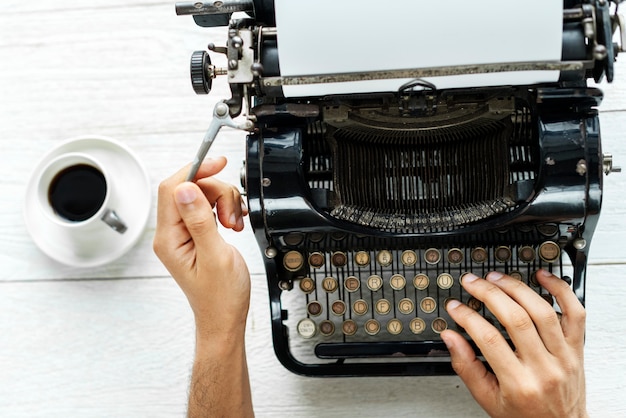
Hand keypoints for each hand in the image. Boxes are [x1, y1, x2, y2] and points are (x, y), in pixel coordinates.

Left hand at [153, 157, 249, 336]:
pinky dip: (224, 210)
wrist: (225, 318)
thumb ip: (199, 220)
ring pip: (202, 197)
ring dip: (224, 203)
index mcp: (170, 239)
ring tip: (234, 224)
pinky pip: (208, 209)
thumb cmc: (220, 297)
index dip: (194, 171)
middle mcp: (172, 234)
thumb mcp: (214, 256)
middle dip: (217, 193)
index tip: (217, 163)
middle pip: (190, 190)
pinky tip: (233, 224)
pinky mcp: (195, 235)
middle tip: (232, 213)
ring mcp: (183, 234)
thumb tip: (185, 189)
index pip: (173, 189)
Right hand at [441, 270, 586, 417]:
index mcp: (519, 384)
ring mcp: (564, 356)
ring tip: (496, 278)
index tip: (455, 307)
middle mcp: (544, 368)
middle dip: (489, 294)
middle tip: (472, 283)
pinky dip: (561, 290)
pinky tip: (543, 277)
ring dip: (516, 288)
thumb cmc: (524, 416)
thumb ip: (466, 367)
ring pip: (542, 311)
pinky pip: (575, 313)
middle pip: (516, 319)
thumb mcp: (488, 399)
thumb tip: (449, 337)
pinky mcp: (577, 349)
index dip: (468, 318)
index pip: (489, 340)